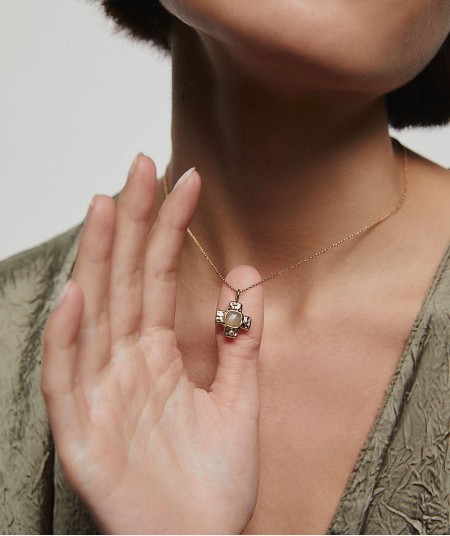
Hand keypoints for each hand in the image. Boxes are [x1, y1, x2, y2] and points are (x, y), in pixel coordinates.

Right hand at [41, 155, 263, 533]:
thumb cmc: (214, 483)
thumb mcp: (239, 402)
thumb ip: (242, 341)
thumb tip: (244, 276)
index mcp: (158, 356)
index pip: (160, 278)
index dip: (171, 229)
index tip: (188, 181)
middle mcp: (125, 366)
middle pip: (125, 282)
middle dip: (133, 224)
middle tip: (142, 166)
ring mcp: (101, 397)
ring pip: (95, 318)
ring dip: (99, 262)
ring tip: (107, 207)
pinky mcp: (84, 437)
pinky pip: (70, 382)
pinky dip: (70, 340)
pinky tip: (78, 296)